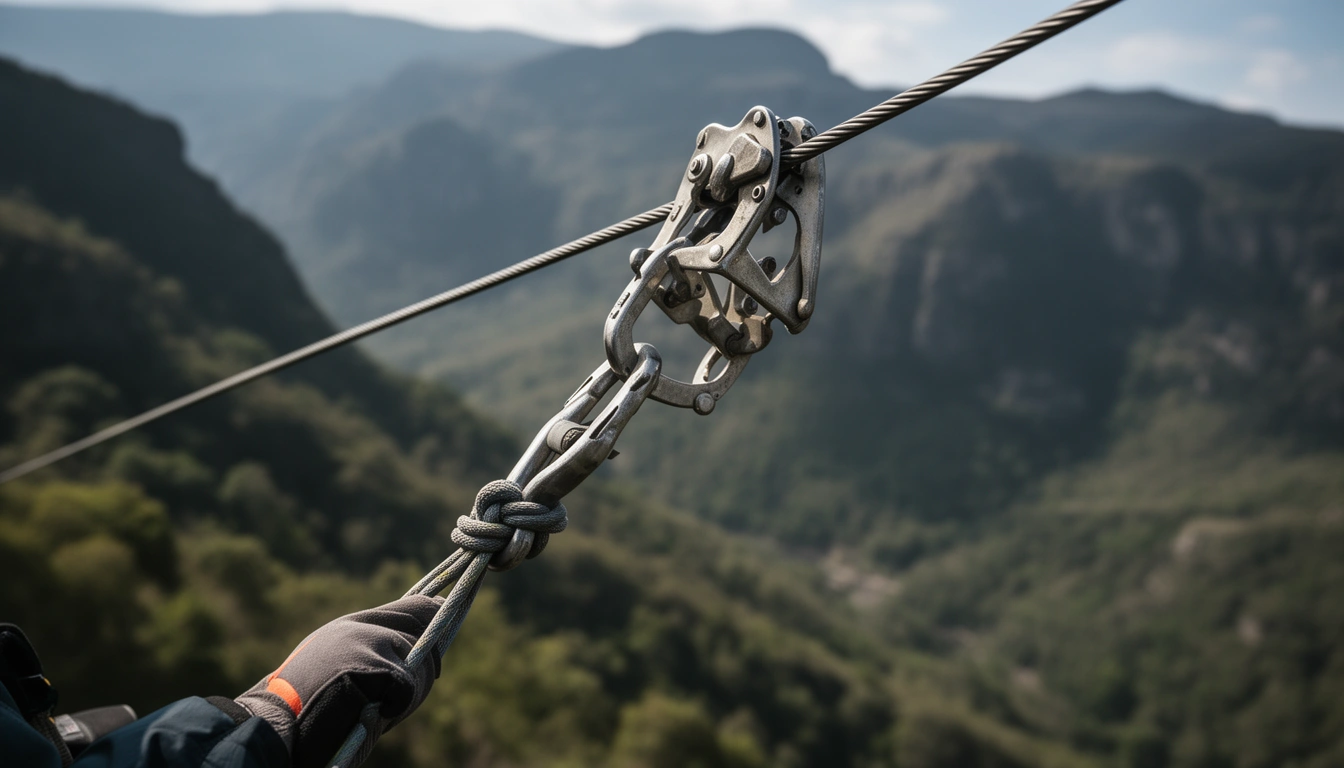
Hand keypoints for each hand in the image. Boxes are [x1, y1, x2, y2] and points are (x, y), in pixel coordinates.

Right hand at [236, 595, 442, 767]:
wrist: (273, 723)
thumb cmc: (304, 705)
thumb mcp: (335, 665)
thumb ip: (369, 650)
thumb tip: (418, 649)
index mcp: (352, 625)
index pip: (411, 607)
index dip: (434, 614)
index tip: (446, 614)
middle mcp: (361, 626)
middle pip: (423, 630)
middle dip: (429, 660)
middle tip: (417, 684)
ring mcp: (367, 643)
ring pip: (417, 664)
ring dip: (408, 694)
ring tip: (377, 710)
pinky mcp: (370, 665)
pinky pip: (406, 688)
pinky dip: (395, 708)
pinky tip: (370, 714)